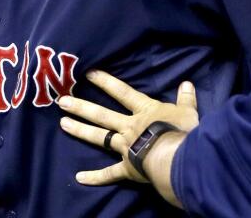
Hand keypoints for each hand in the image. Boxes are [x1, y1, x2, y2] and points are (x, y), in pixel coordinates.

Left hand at [57, 70, 198, 184]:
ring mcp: (126, 147)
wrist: (176, 157)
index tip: (88, 74)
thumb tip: (187, 83)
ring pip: (100, 137)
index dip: (106, 82)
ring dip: (80, 130)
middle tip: (62, 100)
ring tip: (62, 123)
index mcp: (145, 111)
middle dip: (82, 106)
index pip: (123, 93)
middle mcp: (130, 126)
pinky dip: (95, 177)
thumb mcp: (188, 112)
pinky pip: (109, 173)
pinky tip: (80, 177)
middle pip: (102, 115)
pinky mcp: (127, 168)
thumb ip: (186, 98)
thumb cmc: (182, 132)